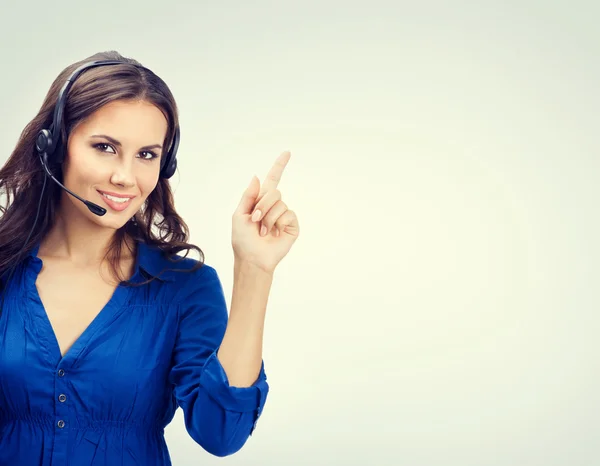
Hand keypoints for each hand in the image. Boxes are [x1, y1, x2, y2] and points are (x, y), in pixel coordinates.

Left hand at [231, 151, 299, 273]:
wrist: (252, 259)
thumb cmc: (243, 240)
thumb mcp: (239, 214)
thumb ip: (248, 195)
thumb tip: (257, 177)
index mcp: (260, 201)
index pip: (272, 180)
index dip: (279, 166)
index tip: (287, 153)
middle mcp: (274, 206)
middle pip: (274, 191)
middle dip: (262, 205)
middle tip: (255, 220)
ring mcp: (284, 216)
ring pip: (280, 203)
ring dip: (268, 218)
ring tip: (263, 231)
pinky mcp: (292, 225)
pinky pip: (288, 214)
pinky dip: (278, 223)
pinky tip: (273, 234)